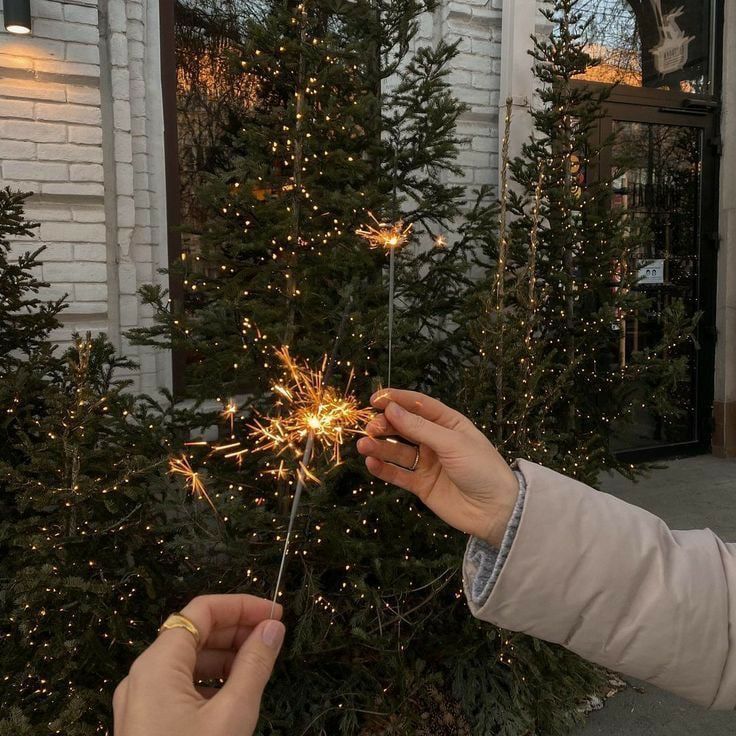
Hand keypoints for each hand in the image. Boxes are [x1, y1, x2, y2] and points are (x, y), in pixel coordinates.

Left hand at [113, 594, 284, 735]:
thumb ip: (255, 665)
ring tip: (260, 664)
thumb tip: (273, 627)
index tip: (277, 615)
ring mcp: (140, 701)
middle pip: (193, 632)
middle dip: (236, 629)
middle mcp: (142, 675)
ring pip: (187, 660)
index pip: (202, 610)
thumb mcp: (232, 714)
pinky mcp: (144, 724)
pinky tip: (235, 693)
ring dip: (225, 655)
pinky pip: (179, 686)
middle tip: (274, 638)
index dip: (242, 605)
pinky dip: (210, 680)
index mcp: (157, 663)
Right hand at [357, 389, 518, 546]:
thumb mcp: (452, 443)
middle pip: (403, 426)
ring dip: (379, 447)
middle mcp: (435, 440)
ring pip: (397, 450)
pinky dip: (383, 468)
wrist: (496, 510)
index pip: (418, 405)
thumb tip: (391, 410)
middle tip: (372, 428)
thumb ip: (419, 428)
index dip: (396, 399)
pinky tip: (371, 463)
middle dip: (385, 425)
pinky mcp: (421, 484)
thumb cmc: (482, 470)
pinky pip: (397, 474)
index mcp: (448, 423)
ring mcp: (427, 463)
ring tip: (363, 446)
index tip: (375, 399)